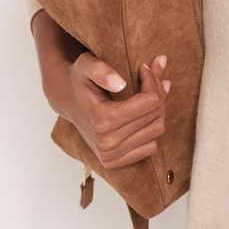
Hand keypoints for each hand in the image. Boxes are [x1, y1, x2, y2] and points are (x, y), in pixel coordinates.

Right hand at [62, 51, 171, 169]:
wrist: (69, 101)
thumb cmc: (80, 81)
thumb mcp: (86, 66)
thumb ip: (100, 70)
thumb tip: (121, 84)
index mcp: (102, 120)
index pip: (151, 101)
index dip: (153, 80)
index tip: (144, 67)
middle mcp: (107, 143)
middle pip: (156, 115)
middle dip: (159, 91)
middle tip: (150, 75)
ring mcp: (111, 155)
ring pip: (157, 129)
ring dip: (160, 108)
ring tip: (150, 91)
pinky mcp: (115, 162)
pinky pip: (151, 146)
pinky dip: (152, 127)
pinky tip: (144, 112)